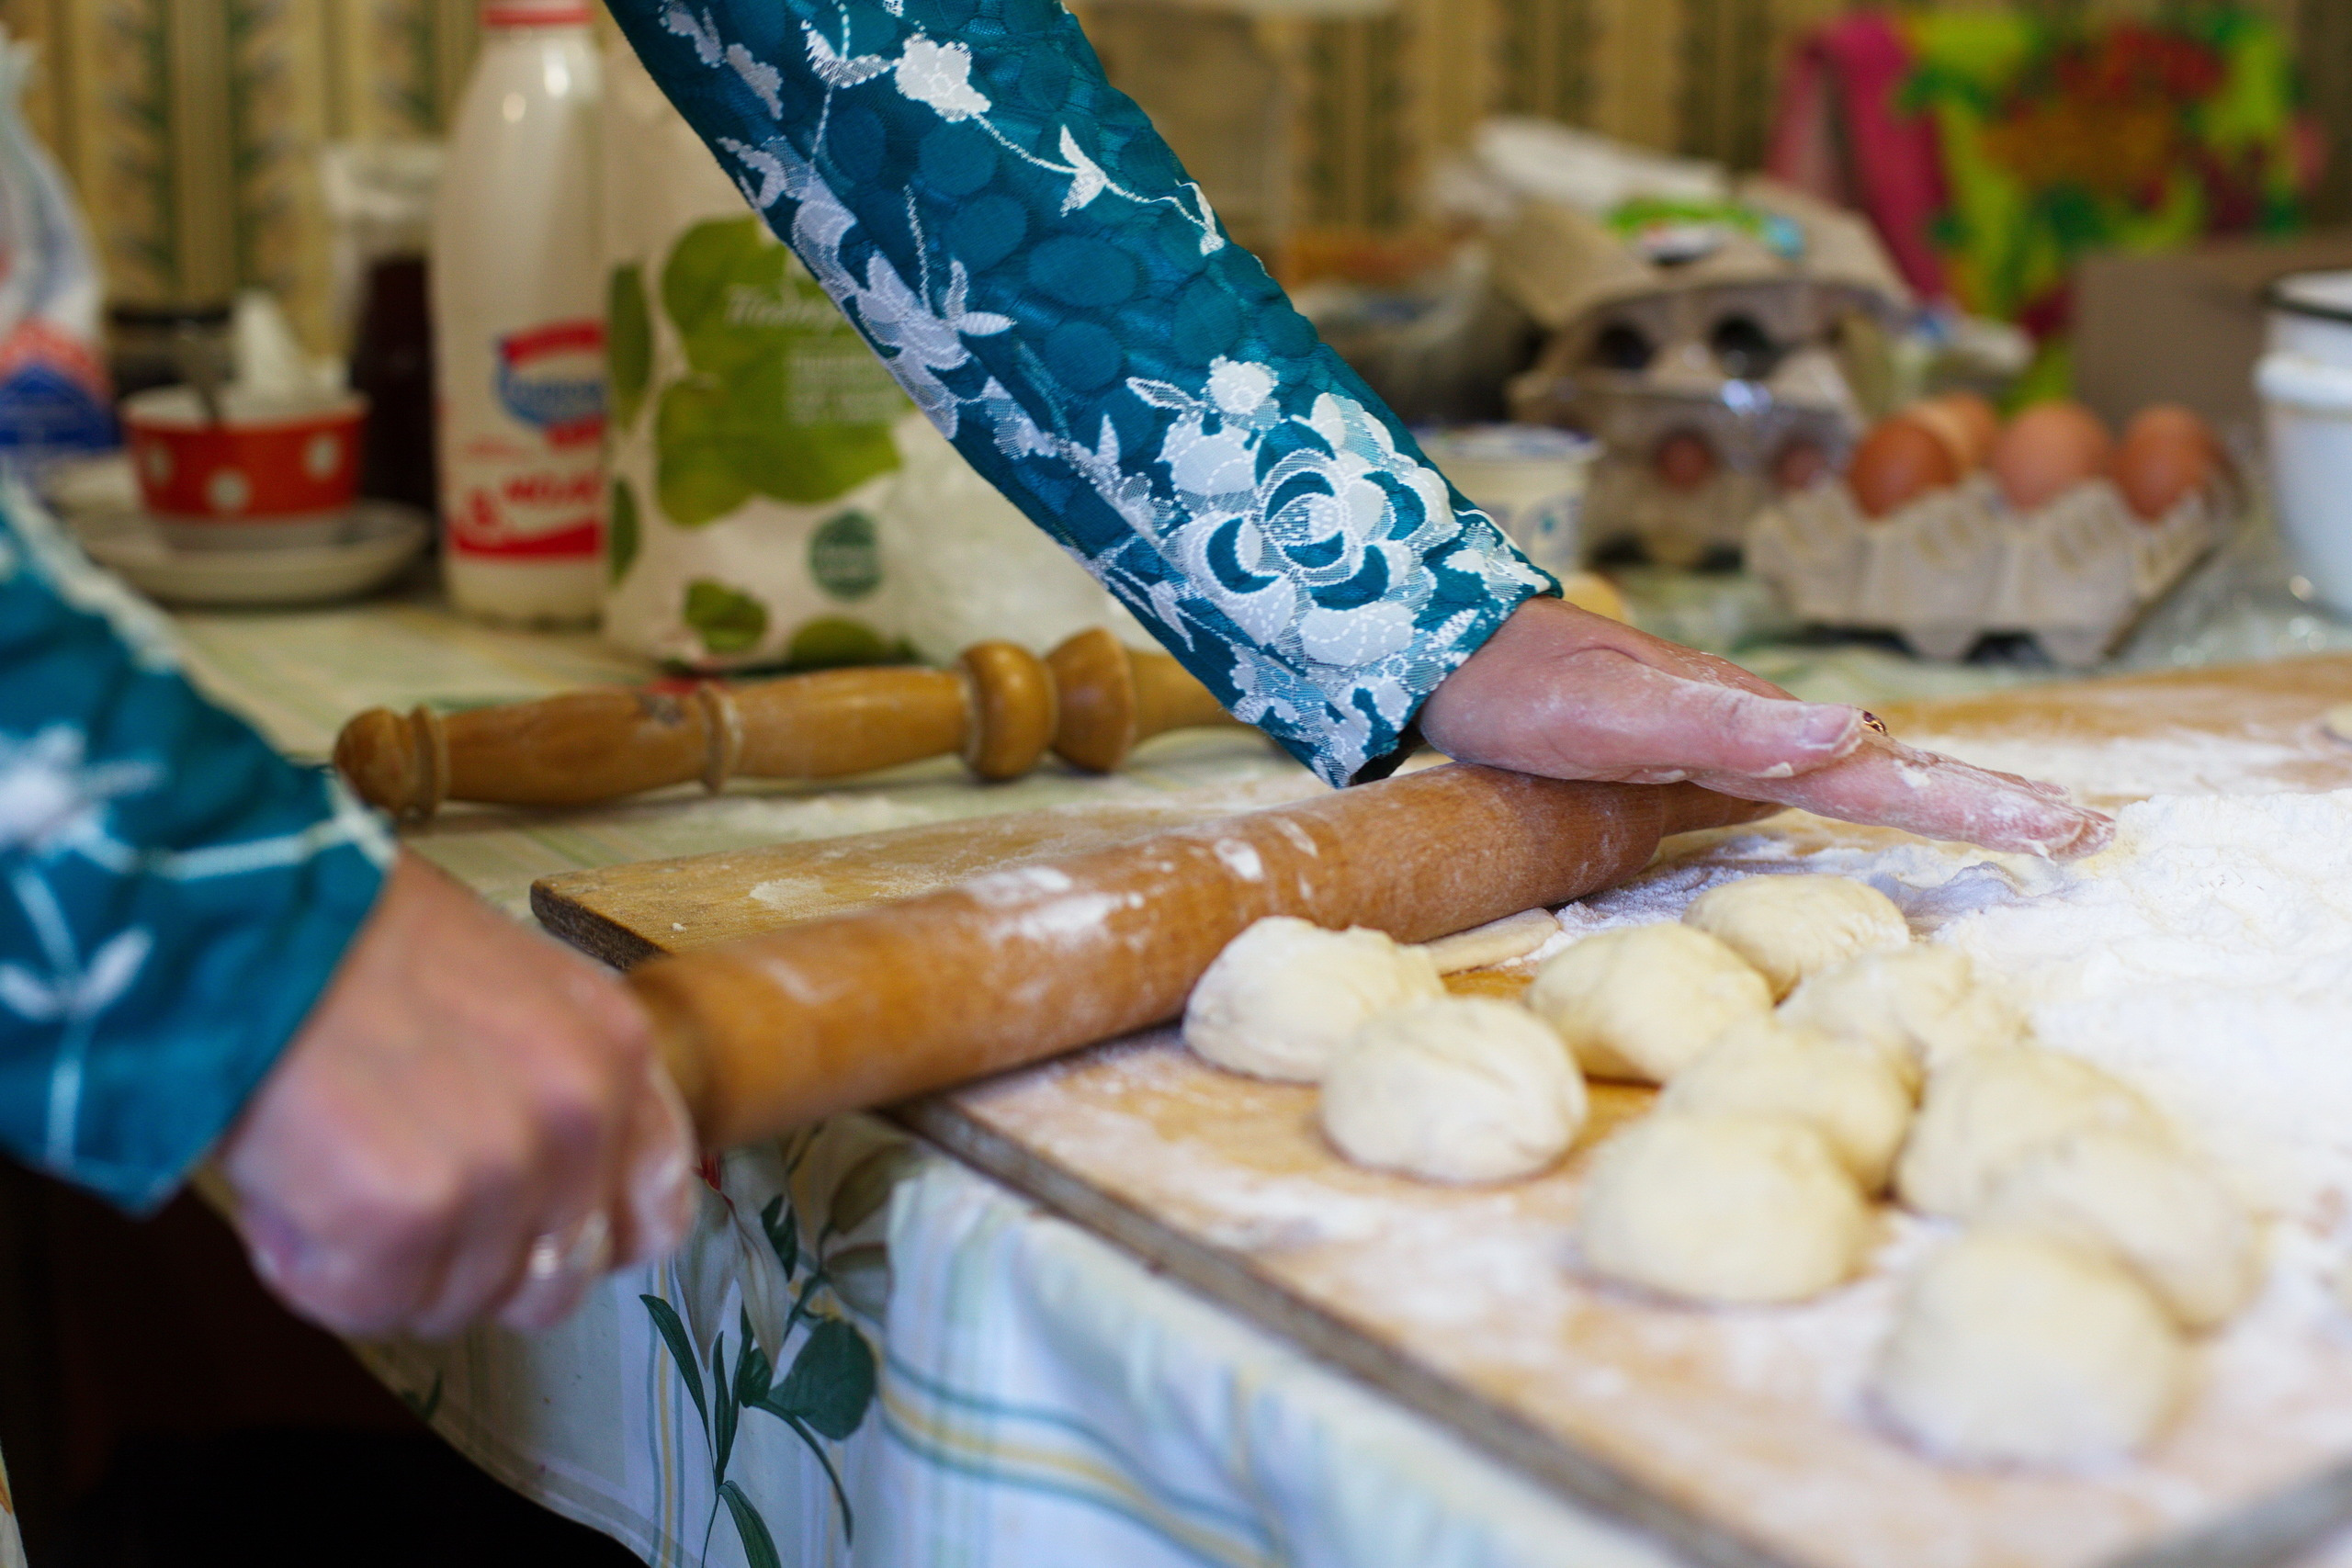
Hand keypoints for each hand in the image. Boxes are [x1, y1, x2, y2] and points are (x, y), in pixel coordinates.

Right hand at [216, 853, 694, 1336]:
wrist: (247, 909)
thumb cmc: (356, 937)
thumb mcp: (513, 985)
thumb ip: (558, 1088)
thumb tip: (561, 1204)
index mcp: (614, 1053)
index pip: (651, 1215)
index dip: (579, 1244)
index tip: (519, 1237)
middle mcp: (579, 1116)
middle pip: (550, 1282)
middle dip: (469, 1265)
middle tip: (396, 1208)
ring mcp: (500, 1170)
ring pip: (454, 1303)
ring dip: (381, 1265)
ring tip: (326, 1173)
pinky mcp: (406, 1215)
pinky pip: (367, 1303)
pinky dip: (311, 1270)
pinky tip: (287, 1194)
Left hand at [1419, 597, 2109, 856]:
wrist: (1457, 652)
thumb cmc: (1530, 687)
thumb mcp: (1619, 714)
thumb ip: (1729, 724)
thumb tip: (1854, 731)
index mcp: (1760, 728)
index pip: (1891, 773)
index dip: (1978, 804)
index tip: (2070, 828)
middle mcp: (1760, 730)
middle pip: (1896, 768)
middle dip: (1990, 798)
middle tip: (2089, 829)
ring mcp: (1733, 740)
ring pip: (1859, 772)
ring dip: (1943, 797)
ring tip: (2026, 823)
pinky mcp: (1696, 758)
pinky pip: (1803, 781)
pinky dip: (1863, 793)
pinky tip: (1877, 796)